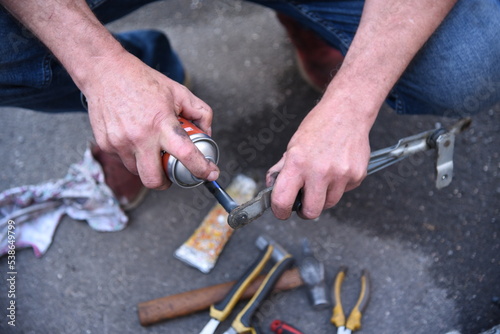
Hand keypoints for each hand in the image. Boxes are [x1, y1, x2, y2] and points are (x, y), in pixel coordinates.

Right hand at [83, 50, 218, 189]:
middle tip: (170, 172)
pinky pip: (123, 160)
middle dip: (165, 182)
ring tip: (150, 148)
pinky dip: (133, 155)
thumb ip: (200, 112)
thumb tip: (206, 134)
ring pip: (137, 172)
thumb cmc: (142, 81)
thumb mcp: (179, 92)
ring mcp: (120, 142)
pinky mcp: (105, 144)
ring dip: (147, 166)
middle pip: (154, 180)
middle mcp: (140, 136)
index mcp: (161, 123)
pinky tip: (134, 138)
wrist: (105, 72)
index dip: (201, 169)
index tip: (210, 174)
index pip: (186, 154)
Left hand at [266, 98, 370, 219]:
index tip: (281, 212)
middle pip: (311, 212)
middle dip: (305, 210)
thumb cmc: (318, 127)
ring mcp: (341, 175)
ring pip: (329, 203)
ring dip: (323, 196)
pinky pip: (344, 192)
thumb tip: (272, 186)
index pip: (283, 200)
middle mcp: (319, 171)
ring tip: (322, 177)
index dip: (279, 211)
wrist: (347, 112)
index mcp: (297, 163)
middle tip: (304, 202)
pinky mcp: (357, 176)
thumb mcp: (293, 145)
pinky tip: (337, 168)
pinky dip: (339, 185)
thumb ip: (282, 168)